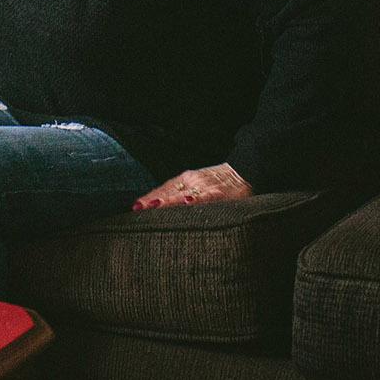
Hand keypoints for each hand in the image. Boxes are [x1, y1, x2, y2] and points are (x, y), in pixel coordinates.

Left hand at [132, 162, 252, 211]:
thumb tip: (158, 206)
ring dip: (167, 200)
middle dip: (153, 200)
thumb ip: (180, 194)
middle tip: (137, 208)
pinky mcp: (218, 192)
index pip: (163, 189)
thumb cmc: (217, 182)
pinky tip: (187, 202)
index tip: (135, 206)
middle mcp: (192, 181)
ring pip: (183, 193)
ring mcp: (204, 186)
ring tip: (153, 206)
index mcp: (185, 180)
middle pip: (169, 191)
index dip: (149, 197)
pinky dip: (196, 198)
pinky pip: (206, 196)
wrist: (243, 171)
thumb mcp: (196, 185)